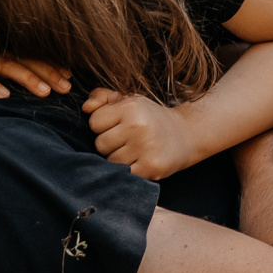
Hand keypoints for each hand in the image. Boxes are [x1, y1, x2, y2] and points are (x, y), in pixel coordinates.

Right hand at [0, 55, 71, 99]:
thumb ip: (4, 65)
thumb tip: (35, 79)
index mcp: (0, 47)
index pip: (30, 54)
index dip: (50, 63)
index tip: (70, 75)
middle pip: (25, 60)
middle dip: (48, 73)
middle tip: (68, 87)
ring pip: (6, 66)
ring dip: (27, 78)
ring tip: (45, 92)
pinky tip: (4, 95)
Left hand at [86, 88, 200, 177]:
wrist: (186, 134)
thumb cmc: (150, 117)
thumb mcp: (129, 100)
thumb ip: (103, 97)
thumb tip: (85, 108)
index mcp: (131, 107)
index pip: (95, 122)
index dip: (104, 125)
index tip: (119, 125)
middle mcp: (138, 126)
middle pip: (100, 144)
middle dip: (110, 144)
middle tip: (128, 140)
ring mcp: (145, 148)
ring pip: (110, 161)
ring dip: (119, 159)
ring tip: (135, 151)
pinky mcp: (151, 168)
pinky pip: (124, 175)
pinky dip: (128, 171)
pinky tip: (140, 162)